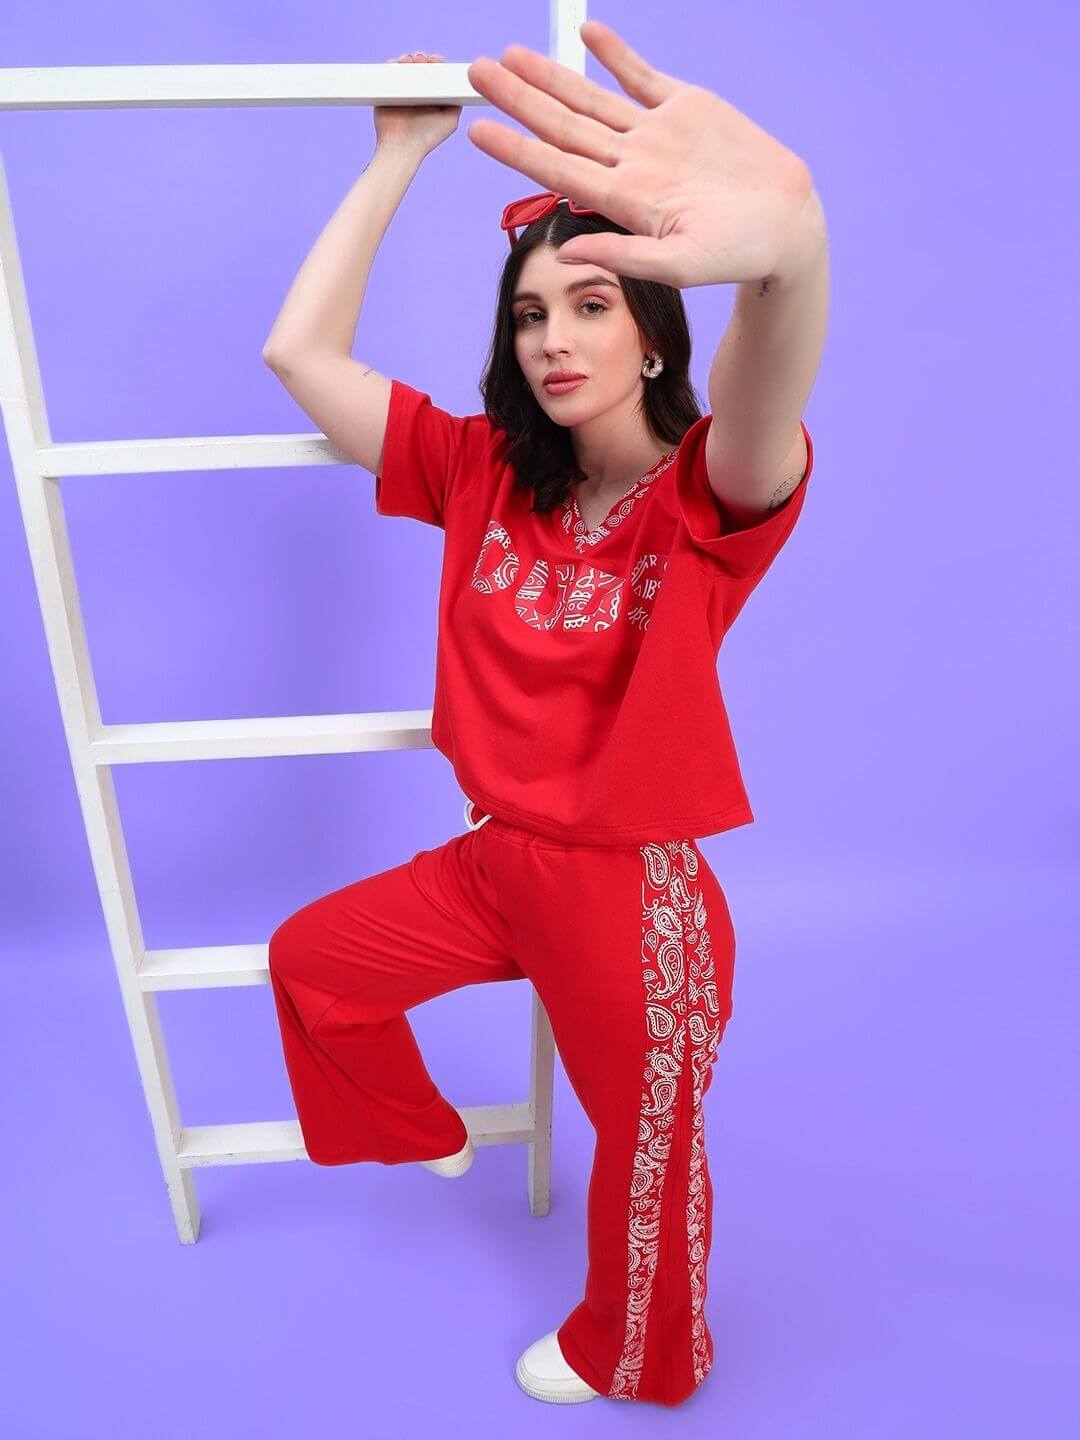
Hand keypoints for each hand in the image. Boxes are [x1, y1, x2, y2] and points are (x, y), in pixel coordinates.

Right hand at [374, 52, 460, 154]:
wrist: (401, 147)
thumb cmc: (427, 137)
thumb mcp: (450, 121)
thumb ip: (456, 103)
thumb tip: (459, 85)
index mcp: (432, 95)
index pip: (435, 72)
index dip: (436, 63)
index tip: (436, 61)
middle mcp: (417, 91)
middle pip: (420, 66)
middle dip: (421, 59)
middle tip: (422, 60)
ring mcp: (401, 90)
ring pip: (404, 67)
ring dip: (408, 59)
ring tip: (410, 61)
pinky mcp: (386, 90)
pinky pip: (388, 72)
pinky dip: (392, 64)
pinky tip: (398, 63)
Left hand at [465, 19, 822, 287]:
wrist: (787, 225)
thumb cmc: (736, 253)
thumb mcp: (678, 265)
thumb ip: (622, 257)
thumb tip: (565, 254)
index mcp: (623, 200)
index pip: (556, 168)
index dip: (516, 148)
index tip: (479, 131)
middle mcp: (630, 163)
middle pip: (561, 126)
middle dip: (518, 99)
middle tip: (476, 73)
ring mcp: (655, 134)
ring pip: (591, 98)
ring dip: (552, 76)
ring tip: (511, 55)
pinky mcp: (687, 109)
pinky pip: (641, 76)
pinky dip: (614, 53)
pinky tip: (586, 35)